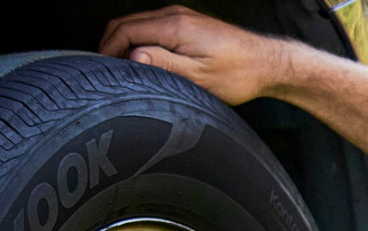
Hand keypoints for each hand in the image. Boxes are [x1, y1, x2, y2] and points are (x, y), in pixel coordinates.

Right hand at [100, 6, 294, 106]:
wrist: (266, 63)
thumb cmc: (238, 75)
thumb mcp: (199, 78)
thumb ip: (163, 65)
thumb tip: (131, 57)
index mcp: (173, 26)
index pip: (124, 30)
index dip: (106, 50)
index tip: (100, 72)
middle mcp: (174, 15)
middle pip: (126, 24)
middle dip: (109, 46)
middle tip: (104, 74)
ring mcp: (180, 17)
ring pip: (138, 25)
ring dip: (124, 44)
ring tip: (119, 72)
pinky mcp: (187, 25)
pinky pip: (152, 28)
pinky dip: (139, 42)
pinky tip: (141, 63)